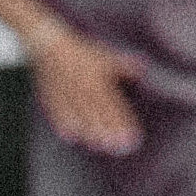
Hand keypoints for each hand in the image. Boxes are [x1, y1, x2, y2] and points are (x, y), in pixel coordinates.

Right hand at [29, 24, 143, 155]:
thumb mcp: (105, 55)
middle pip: (98, 113)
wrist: (50, 47)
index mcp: (97, 78)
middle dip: (109, 131)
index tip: (132, 135)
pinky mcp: (51, 98)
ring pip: (79, 116)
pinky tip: (73, 138)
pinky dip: (65, 125)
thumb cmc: (81, 53)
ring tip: (100, 146)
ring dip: (90, 132)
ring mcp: (66, 94)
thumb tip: (145, 69)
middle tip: (119, 148)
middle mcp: (83, 87)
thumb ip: (124, 65)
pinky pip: (58, 113)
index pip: (114, 103)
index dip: (123, 120)